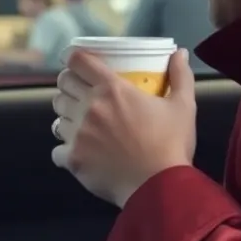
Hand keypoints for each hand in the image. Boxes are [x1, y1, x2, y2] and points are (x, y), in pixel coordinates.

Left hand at [51, 48, 196, 207]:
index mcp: (112, 89)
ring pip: (58, 116)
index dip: (75, 60)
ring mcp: (78, 133)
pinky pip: (57, 149)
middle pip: (63, 85)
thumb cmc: (172, 145)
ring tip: (82, 125)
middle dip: (69, 87)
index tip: (79, 65)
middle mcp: (90, 106)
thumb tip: (179, 52)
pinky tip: (80, 153)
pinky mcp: (73, 158)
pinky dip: (66, 151)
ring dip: (67, 118)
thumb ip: (180, 76)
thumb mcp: (183, 107)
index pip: (78, 61)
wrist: (161, 188)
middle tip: (81, 95)